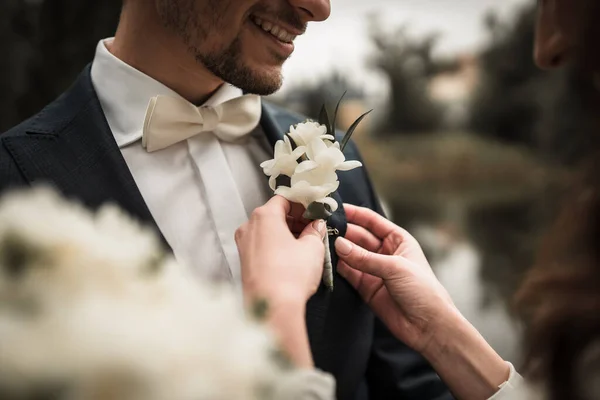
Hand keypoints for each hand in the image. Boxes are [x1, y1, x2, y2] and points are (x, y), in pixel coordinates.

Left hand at [236, 196, 326, 306]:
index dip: (302, 204)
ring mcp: (243, 245)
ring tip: (305, 245)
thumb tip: (316, 226)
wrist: (271, 308)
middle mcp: (249, 227)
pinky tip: (292, 257)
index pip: (284, 199)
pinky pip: (262, 245)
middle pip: (274, 214)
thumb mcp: (312, 248)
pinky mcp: (244, 262)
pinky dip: (276, 246)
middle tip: (313, 229)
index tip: (315, 212)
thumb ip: (315, 231)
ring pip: (267, 231)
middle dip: (295, 220)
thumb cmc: (291, 274)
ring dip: (286, 233)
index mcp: (264, 216)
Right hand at [335, 204, 457, 353]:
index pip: (372, 221)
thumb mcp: (395, 268)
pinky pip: (349, 273)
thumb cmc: (423, 291)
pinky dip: (338, 268)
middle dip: (342, 232)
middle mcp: (385, 252)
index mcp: (398, 240)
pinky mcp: (366, 288)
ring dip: (338, 250)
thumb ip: (365, 258)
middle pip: (359, 237)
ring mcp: (374, 270)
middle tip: (322, 228)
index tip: (335, 208)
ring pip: (351, 255)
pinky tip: (327, 261)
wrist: (429, 326)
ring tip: (320, 243)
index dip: (354, 214)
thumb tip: (339, 245)